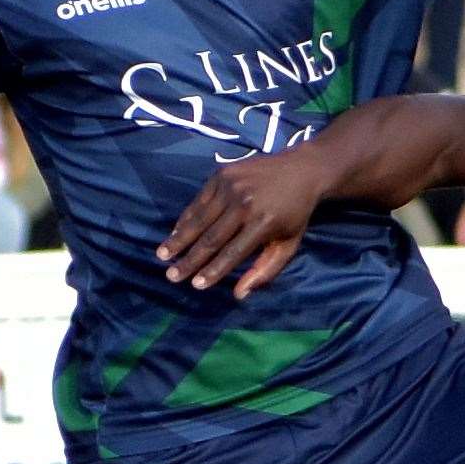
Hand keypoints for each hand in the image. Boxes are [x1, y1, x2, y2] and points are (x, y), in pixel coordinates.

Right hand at [157, 155, 323, 297]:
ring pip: (200, 219)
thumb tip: (238, 294)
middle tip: (171, 276)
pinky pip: (199, 201)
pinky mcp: (222, 174)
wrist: (301, 169)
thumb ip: (266, 270)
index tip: (195, 285)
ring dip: (179, 239)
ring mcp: (232, 186)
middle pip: (211, 238)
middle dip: (189, 260)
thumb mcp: (289, 244)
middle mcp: (245, 204)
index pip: (232, 253)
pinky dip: (186, 218)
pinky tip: (175, 232)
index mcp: (264, 223)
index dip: (212, 271)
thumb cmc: (295, 213)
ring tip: (163, 255)